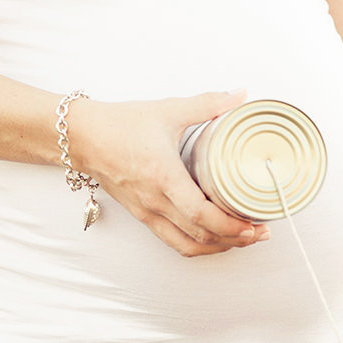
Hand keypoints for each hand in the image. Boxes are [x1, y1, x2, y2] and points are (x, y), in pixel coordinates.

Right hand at [70, 90, 269, 255]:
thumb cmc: (121, 124)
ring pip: (186, 245)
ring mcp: (147, 212)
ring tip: (242, 240)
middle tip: (260, 233)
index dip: (231, 226)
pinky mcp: (142, 215)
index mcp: (164, 176)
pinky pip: (172, 240)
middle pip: (200, 236)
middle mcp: (155, 201)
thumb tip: (240, 95)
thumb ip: (208, 104)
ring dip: (217, 248)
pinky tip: (214, 238)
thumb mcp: (168, 110)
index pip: (202, 214)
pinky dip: (197, 245)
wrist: (82, 137)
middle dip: (235, 240)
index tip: (254, 225)